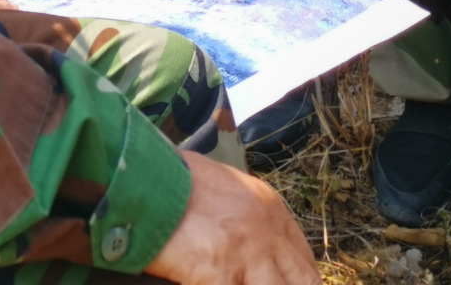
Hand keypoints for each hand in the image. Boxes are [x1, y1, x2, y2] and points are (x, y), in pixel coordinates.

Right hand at [147, 152, 317, 284]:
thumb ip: (242, 215)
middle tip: (261, 282)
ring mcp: (249, 255)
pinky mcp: (223, 275)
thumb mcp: (223, 187)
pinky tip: (206, 283)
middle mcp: (268, 232)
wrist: (145, 177)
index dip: (297, 280)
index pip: (304, 259)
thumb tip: (239, 242)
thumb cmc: (173, 179)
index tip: (286, 283)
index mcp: (270, 208)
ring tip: (237, 282)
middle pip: (304, 282)